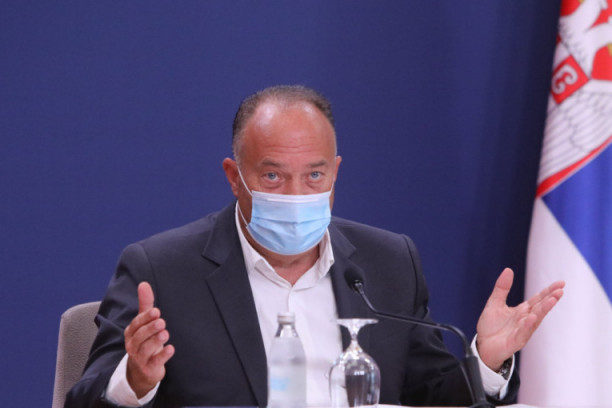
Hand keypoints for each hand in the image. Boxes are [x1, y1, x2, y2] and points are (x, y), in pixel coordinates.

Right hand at [124, 282, 174, 397]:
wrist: (141, 370)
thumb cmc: (144, 341)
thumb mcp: (144, 323)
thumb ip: (145, 304)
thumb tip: (144, 284)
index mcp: (131, 332)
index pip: (136, 324)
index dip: (145, 318)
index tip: (156, 311)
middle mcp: (133, 345)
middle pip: (140, 336)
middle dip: (150, 328)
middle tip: (161, 322)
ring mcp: (140, 358)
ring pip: (146, 349)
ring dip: (155, 340)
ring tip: (165, 333)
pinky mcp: (149, 368)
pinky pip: (155, 362)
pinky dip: (163, 355)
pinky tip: (171, 349)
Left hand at [476, 268, 563, 370]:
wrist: (483, 346)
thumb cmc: (491, 326)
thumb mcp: (495, 303)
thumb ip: (502, 288)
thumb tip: (508, 270)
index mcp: (522, 311)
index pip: (538, 299)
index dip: (548, 291)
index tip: (561, 283)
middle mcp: (525, 320)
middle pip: (540, 308)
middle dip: (550, 299)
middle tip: (560, 290)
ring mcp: (522, 331)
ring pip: (535, 319)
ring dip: (543, 310)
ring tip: (552, 300)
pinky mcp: (515, 341)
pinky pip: (523, 332)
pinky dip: (528, 325)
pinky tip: (532, 317)